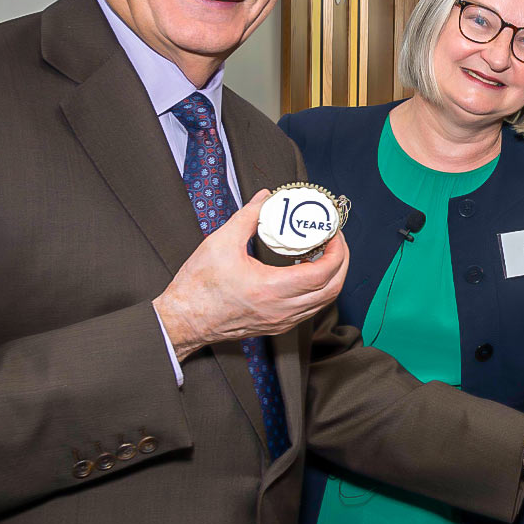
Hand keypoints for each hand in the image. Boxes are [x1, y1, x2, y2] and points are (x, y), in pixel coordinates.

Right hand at [153, 190, 348, 360]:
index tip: (333, 232)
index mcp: (271, 290)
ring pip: (323, 301)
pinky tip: (308, 272)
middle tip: (335, 240)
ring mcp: (281, 321)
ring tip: (324, 252)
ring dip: (331, 277)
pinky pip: (310, 309)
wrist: (182, 320)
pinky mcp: (277, 325)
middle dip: (341, 261)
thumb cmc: (197, 287)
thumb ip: (248, 216)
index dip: (336, 250)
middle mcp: (281, 310)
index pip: (323, 273)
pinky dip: (318, 290)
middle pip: (332, 289)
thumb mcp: (220, 243)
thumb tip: (266, 198)